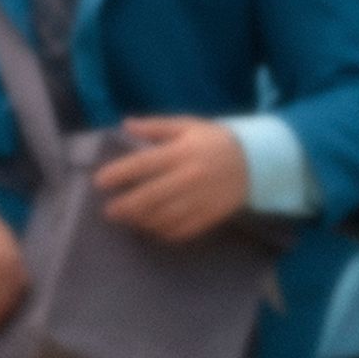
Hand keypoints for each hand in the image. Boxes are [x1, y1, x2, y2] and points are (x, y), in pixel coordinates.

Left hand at [95, 116, 250, 240]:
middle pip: (150, 196)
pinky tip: (153, 228)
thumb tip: (125, 125)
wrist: (258, 161)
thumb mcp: (188, 125)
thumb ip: (156, 127)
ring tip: (130, 219)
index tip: (100, 181)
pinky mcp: (210, 215)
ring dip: (142, 221)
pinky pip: (182, 229)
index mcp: (181, 152)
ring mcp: (201, 199)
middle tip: (110, 211)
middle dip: (125, 206)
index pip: (143, 164)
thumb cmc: (215, 140)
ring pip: (164, 216)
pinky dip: (163, 232)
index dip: (119, 173)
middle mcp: (189, 177)